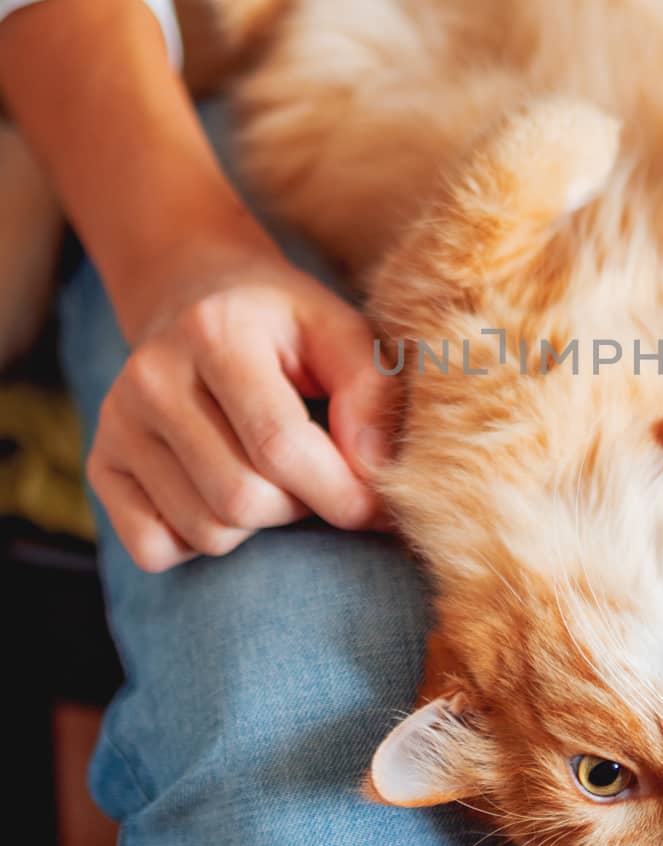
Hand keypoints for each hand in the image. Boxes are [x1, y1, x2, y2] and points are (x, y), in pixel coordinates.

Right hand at [88, 246, 392, 571]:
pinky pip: (156, 549)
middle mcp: (151, 376)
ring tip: (271, 473)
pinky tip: (220, 491)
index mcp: (215, 332)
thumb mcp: (340, 331)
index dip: (343, 492)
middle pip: (241, 499)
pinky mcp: (100, 464)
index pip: (279, 446)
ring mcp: (116, 423)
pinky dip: (201, 541)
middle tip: (317, 473)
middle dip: (301, 505)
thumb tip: (375, 471)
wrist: (195, 297)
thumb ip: (371, 392)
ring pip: (206, 531)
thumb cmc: (285, 327)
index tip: (378, 505)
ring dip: (259, 523)